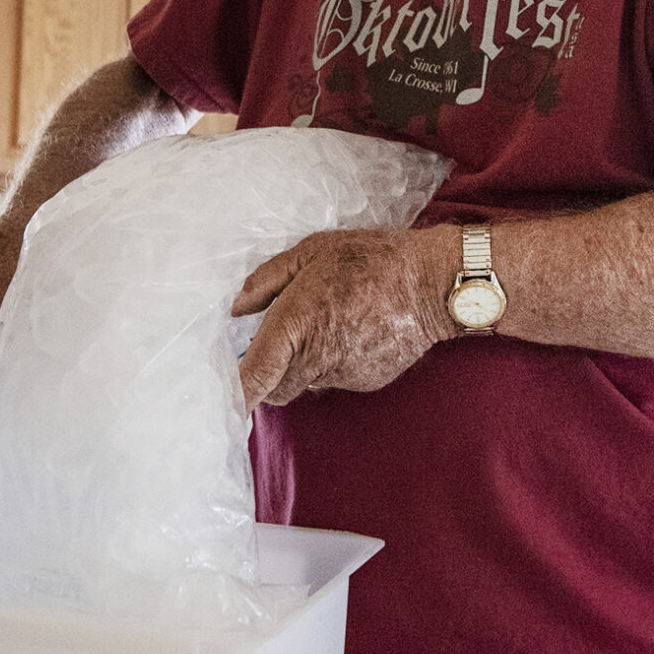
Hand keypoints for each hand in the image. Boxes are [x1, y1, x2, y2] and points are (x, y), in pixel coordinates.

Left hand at [231, 225, 457, 409]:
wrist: (430, 283)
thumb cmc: (369, 260)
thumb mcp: (310, 252)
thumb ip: (266, 281)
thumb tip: (238, 308)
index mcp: (294, 324)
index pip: (254, 377)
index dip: (236, 395)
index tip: (223, 401)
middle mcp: (315, 358)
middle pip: (275, 389)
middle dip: (270, 374)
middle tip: (280, 342)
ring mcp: (342, 374)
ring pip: (306, 383)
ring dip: (305, 364)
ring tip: (330, 323)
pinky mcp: (364, 382)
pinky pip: (336, 379)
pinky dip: (335, 363)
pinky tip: (354, 331)